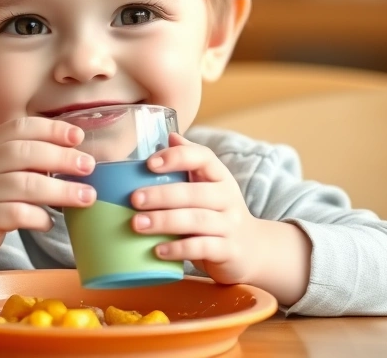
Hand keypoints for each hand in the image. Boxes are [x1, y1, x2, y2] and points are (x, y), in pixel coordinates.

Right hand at [0, 117, 96, 259]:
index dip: (51, 129)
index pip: (20, 128)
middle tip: (88, 166)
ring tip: (86, 196)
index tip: (78, 136)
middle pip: (25, 153)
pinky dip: (40, 217)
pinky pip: (18, 214)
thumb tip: (76, 154)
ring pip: (25, 185)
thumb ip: (27, 157)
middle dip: (62, 158)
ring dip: (61, 190)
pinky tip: (50, 222)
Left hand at [130, 132, 260, 284]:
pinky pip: (202, 247)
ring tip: (137, 224)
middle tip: (133, 199)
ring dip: (164, 221)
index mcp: (219, 176)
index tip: (149, 164)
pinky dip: (179, 249)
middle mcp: (227, 198)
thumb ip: (190, 162)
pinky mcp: (228, 251)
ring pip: (197, 220)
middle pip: (194, 192)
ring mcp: (230, 225)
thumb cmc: (218, 213)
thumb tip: (170, 135)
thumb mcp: (208, 185)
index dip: (177, 157)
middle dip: (161, 195)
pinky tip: (157, 250)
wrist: (253, 249)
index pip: (203, 157)